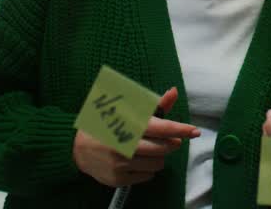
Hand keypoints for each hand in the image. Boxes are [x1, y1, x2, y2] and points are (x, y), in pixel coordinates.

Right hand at [72, 87, 199, 186]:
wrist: (75, 148)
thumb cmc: (105, 124)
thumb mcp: (126, 109)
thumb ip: (154, 105)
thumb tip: (174, 92)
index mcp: (127, 124)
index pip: (162, 128)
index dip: (180, 129)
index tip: (195, 131)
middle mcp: (125, 145)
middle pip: (163, 148)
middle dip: (170, 143)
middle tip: (167, 140)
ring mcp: (121, 164)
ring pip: (158, 163)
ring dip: (159, 157)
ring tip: (147, 149)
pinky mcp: (118, 179)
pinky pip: (147, 176)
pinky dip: (148, 168)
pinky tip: (137, 160)